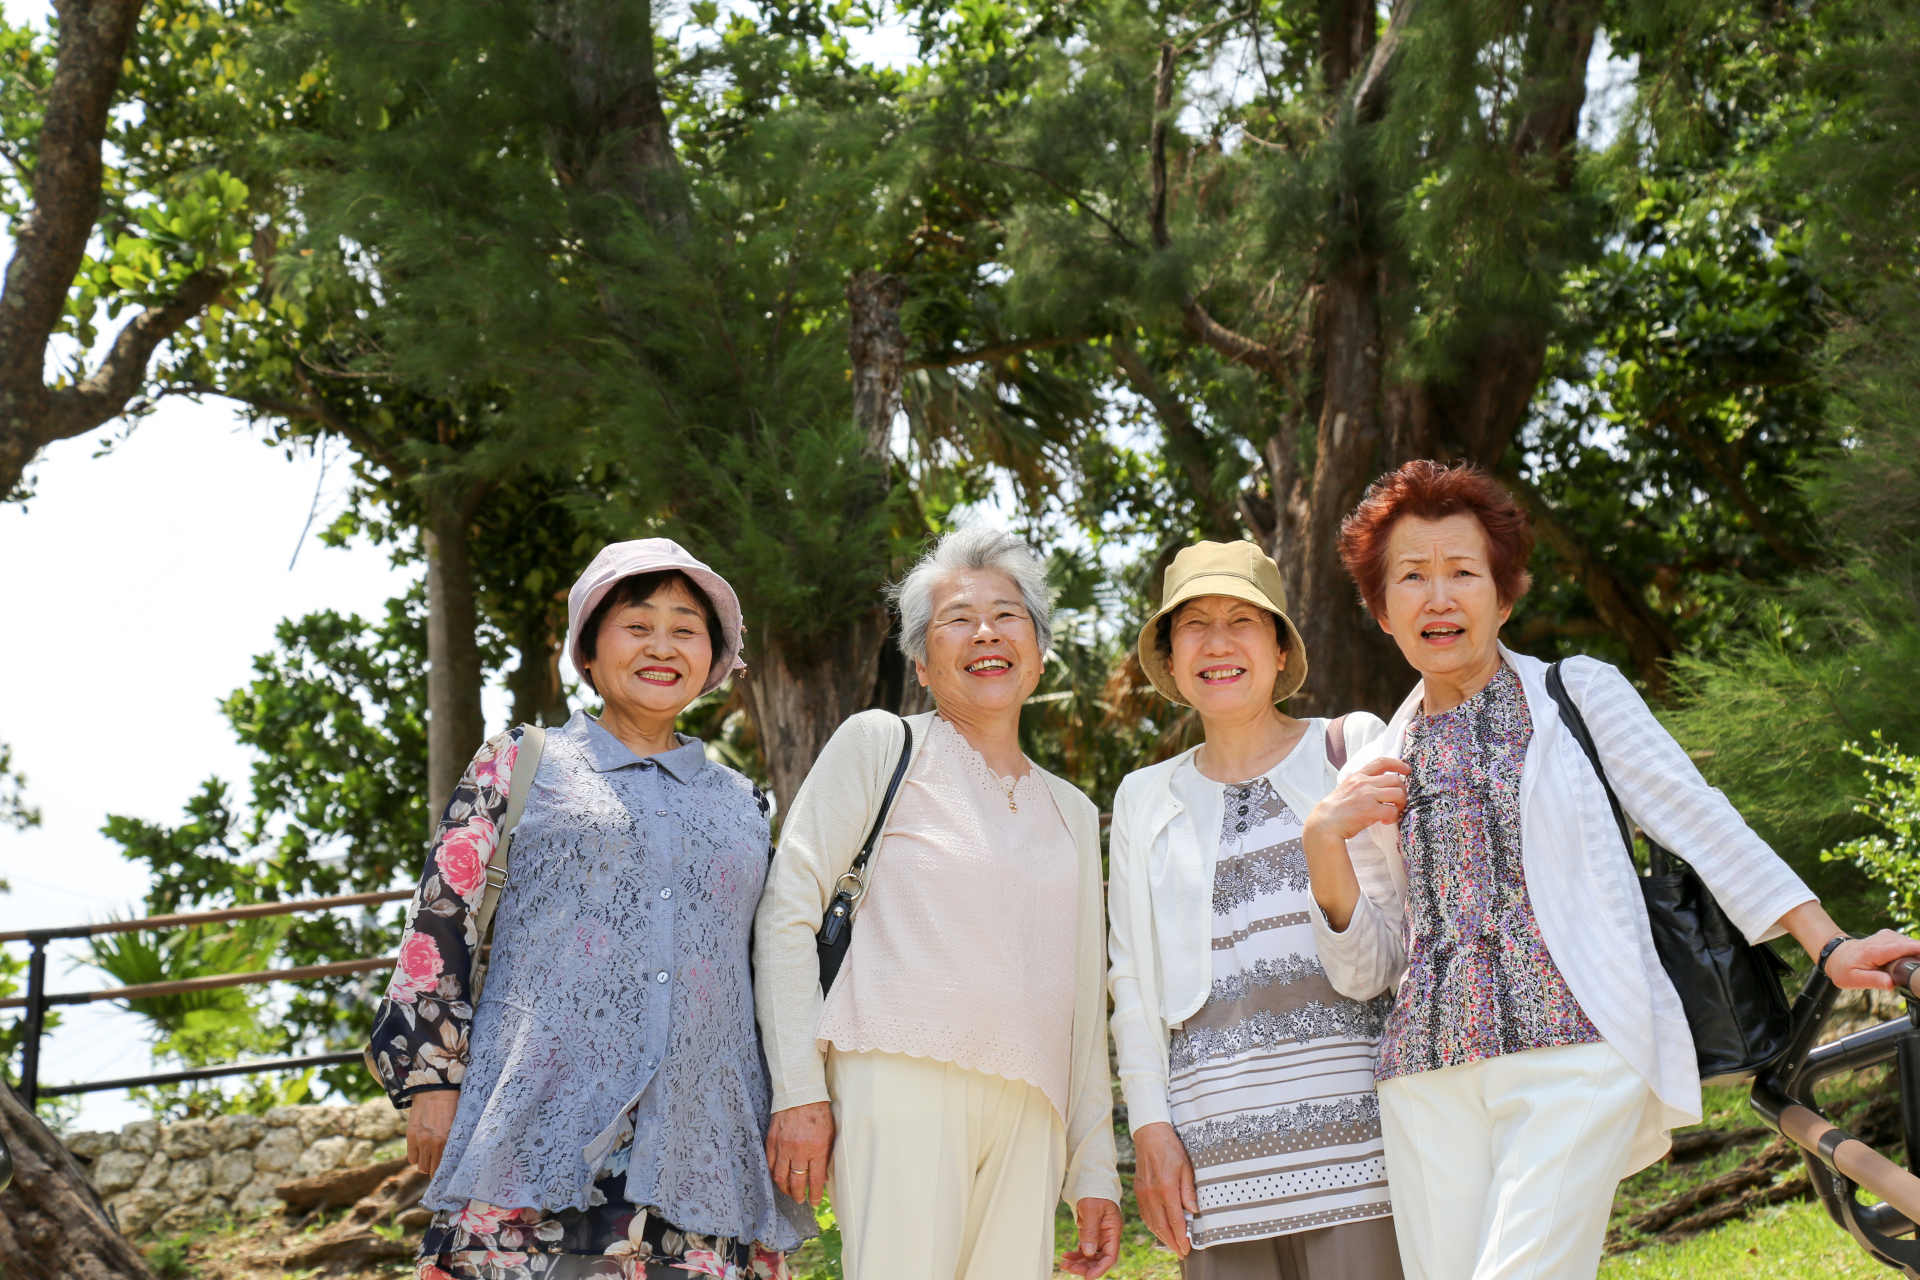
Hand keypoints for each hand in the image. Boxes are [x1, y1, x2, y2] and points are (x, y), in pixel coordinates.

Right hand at [406, 1089, 458, 1177]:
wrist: (435, 1088)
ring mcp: (421, 1140)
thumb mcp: (459, 1123)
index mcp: (448, 1140)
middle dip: (435, 1169)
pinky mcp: (411, 1135)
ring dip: (425, 1163)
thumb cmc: (452, 1104)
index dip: (445, 1171)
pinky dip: (416, 1157)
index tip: (447, 1172)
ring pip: (421, 1166)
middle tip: (438, 1164)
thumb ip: (456, 1140)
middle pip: (431, 1169)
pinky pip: (411, 1158)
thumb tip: (458, 1157)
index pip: (445, 1167)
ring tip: (430, 1157)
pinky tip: (422, 1150)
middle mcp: (433, 1142)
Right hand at [765, 1101, 833, 1205]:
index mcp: (816, 1149)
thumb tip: (822, 1178)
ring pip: (780, 1176)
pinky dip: (774, 1174)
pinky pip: (770, 1164)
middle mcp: (799, 1151)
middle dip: (798, 1195)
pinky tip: (779, 1177)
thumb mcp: (830, 1134)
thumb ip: (826, 1157)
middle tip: (801, 1200)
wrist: (800, 1093)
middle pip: (796, 1182)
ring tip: (789, 1192)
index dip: (814, 1195)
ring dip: (785, 1188)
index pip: (815, 1181)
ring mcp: (783, 1146)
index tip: (813, 1202)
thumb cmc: (819, 1113)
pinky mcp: (772, 1141)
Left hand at [1059, 1196, 1121, 1276]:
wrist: (1091, 1180)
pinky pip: (1084, 1248)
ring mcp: (1099, 1235)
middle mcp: (1108, 1235)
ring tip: (1064, 1264)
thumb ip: (1090, 1231)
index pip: (1110, 1256)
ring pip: (1090, 1255)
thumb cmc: (1095, 1191)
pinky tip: (1066, 1256)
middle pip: (1099, 1259)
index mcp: (1113, 1230)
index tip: (1087, 1277)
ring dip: (1078, 1262)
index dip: (1100, 1268)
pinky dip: (1076, 1254)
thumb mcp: (1092, 1209)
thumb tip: (1087, 1252)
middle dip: (1085, 1266)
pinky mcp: (1091, 1233)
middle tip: (1068, 1268)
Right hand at [1130, 1122, 1195, 1257]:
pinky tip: (1159, 1229)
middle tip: (1181, 1252)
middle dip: (1172, 1242)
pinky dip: (1152, 1225)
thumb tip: (1193, 1211)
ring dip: (1162, 1236)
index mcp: (1166, 1188)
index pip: (1175, 1220)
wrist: (1150, 1135)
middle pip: (1162, 1226)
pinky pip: (1144, 1214)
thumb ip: (1189, 1191)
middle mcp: (1152, 1194)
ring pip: (1152, 1222)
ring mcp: (1143, 1193)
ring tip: (1172, 1245)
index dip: (1181, 1237)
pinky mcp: (1138, 1191)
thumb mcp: (1187, 1168)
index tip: (1187, 1248)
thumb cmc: (1171, 1149)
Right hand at [1305, 756, 1410, 843]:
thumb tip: (1376, 787)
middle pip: (1395, 780)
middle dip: (1402, 791)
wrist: (1325, 823)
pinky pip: (1392, 810)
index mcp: (1358, 776)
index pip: (1381, 762)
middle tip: (1398, 802)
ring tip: (1393, 812)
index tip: (1406, 769)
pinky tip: (1385, 821)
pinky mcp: (1370, 810)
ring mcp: (1367, 795)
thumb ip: (1360, 784)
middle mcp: (1364, 783)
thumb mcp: (1346, 788)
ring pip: (1398, 793)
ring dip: (1400, 804)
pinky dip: (1393, 817)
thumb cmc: (1335, 810)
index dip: (1397, 764)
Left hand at [1824, 929, 1919, 990]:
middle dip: (1918, 956)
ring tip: (1912, 968)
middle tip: (1917, 972)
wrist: (1837, 956)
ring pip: (1910, 942)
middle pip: (1910, 944)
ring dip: (1916, 954)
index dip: (1917, 950)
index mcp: (1874, 951)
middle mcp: (1882, 939)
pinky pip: (1907, 942)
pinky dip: (1912, 951)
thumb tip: (1891, 983)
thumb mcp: (1855, 979)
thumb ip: (1874, 980)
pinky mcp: (1890, 936)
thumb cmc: (1844, 969)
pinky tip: (1907, 962)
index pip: (1901, 947)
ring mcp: (1886, 936)